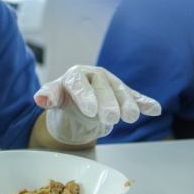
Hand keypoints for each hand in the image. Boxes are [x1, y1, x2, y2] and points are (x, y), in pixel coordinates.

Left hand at [34, 65, 161, 144]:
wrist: (79, 96)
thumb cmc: (65, 95)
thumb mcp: (54, 96)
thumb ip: (48, 96)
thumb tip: (40, 99)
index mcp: (76, 75)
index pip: (79, 84)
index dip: (85, 96)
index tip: (90, 111)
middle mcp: (95, 76)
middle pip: (102, 88)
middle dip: (107, 102)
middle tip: (111, 117)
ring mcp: (111, 83)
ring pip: (120, 92)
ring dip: (127, 104)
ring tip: (131, 117)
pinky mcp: (123, 92)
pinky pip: (135, 96)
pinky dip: (144, 102)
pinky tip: (154, 109)